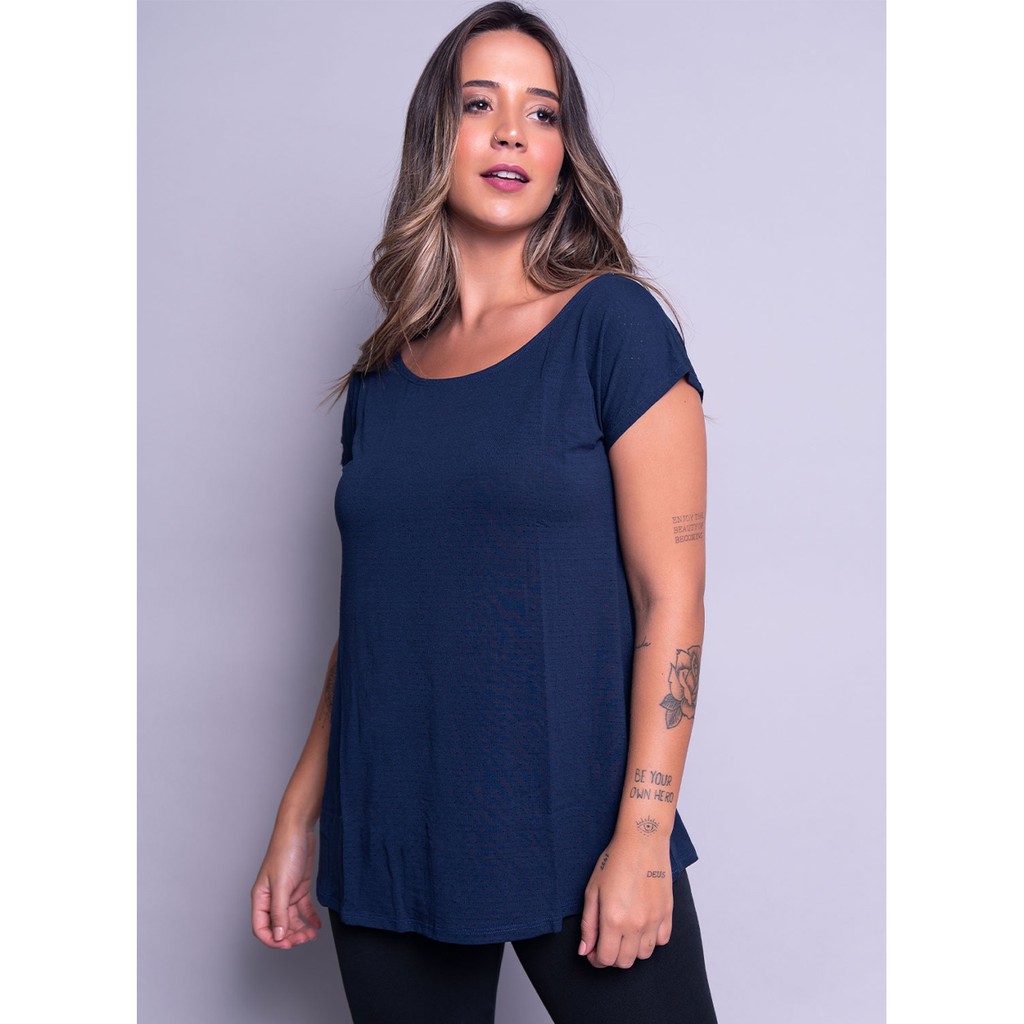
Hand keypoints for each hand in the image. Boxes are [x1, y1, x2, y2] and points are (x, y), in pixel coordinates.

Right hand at [251, 821, 322, 949]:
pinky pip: (303, 909)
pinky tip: (316, 925)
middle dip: (289, 936)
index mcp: (261, 898)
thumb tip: (278, 935)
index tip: (288, 945)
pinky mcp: (299, 888)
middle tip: (303, 939)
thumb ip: (279, 911)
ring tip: (310, 935)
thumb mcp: (282, 885)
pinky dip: (309, 918)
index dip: (273, 940)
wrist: (299, 830)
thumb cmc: (285, 851)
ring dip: (299, 930)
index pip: (261, 928)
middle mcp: (272, 898)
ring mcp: (286, 893)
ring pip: (290, 920)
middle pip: (277, 926)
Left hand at [577, 833, 672, 967]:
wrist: (642, 842)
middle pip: (625, 962)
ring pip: (644, 955)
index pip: (606, 958)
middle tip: (606, 942)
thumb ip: (588, 924)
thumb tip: (585, 950)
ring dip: (632, 950)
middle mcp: (635, 924)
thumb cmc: (615, 861)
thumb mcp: (592, 890)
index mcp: (613, 919)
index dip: (596, 959)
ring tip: (624, 932)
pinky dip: (651, 939)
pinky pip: (662, 940)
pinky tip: (642, 926)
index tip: (593, 951)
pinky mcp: (667, 912)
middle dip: (612, 957)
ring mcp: (654, 920)